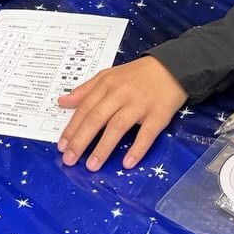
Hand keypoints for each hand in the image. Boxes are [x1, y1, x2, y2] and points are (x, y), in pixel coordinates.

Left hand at [56, 56, 186, 171]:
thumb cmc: (136, 75)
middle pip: (97, 118)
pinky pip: (147, 133)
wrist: (172, 67)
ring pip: (118, 126)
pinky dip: (137, 148)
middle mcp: (121, 94)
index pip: (85, 108)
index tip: (61, 146)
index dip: (72, 127)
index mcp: (107, 84)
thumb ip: (85, 90)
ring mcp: (140, 104)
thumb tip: (61, 102)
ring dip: (103, 147)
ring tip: (92, 166)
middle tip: (69, 160)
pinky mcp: (159, 114)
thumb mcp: (108, 76)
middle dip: (81, 140)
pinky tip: (127, 163)